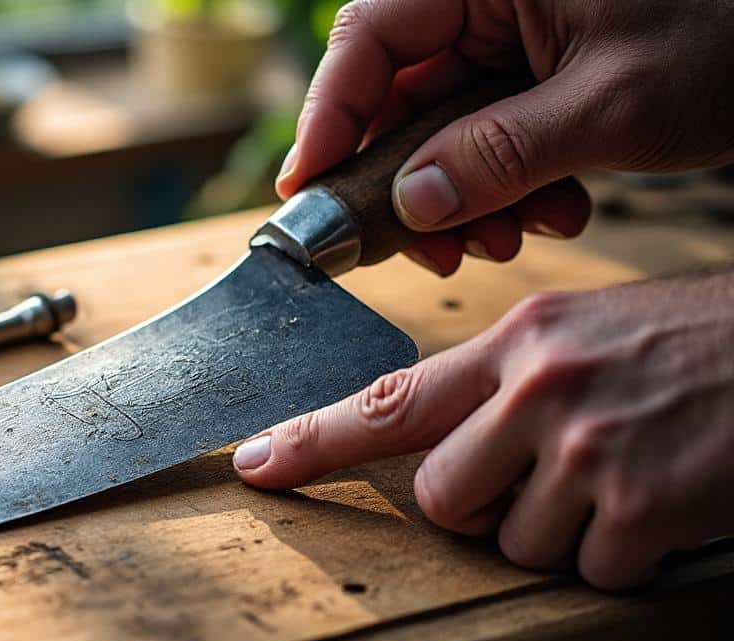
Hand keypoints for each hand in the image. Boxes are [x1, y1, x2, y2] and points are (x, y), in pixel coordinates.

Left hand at [233, 273, 733, 588]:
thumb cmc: (695, 345)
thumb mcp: (585, 334)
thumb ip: (504, 382)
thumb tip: (441, 443)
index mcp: (519, 341)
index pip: (390, 401)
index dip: (312, 441)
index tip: (255, 466)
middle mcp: (540, 390)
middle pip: (443, 499)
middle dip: (485, 507)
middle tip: (552, 475)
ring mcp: (589, 449)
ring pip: (515, 545)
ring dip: (565, 533)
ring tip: (625, 474)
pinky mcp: (641, 508)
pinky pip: (590, 574)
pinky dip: (625, 559)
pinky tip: (663, 504)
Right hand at [281, 0, 733, 274]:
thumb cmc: (733, 37)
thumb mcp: (610, 106)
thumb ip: (495, 156)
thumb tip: (410, 205)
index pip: (371, 39)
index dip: (329, 119)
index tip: (309, 193)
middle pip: (401, 93)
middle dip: (413, 182)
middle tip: (424, 247)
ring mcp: (520, 34)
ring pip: (445, 125)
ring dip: (468, 197)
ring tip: (511, 239)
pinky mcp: (546, 70)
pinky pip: (495, 133)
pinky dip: (512, 185)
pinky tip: (554, 213)